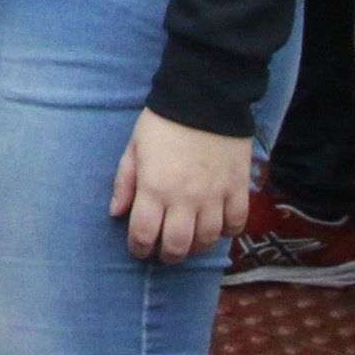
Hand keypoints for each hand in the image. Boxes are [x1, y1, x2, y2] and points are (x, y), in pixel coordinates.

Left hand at [110, 111, 254, 259]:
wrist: (204, 98)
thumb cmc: (162, 122)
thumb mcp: (134, 148)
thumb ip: (124, 182)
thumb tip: (116, 213)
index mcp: (154, 188)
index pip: (144, 234)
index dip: (139, 248)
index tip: (139, 249)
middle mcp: (184, 199)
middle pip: (178, 246)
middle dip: (168, 256)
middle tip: (165, 252)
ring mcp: (214, 196)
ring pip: (207, 240)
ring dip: (196, 247)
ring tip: (189, 241)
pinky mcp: (238, 189)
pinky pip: (236, 223)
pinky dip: (227, 231)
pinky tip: (218, 226)